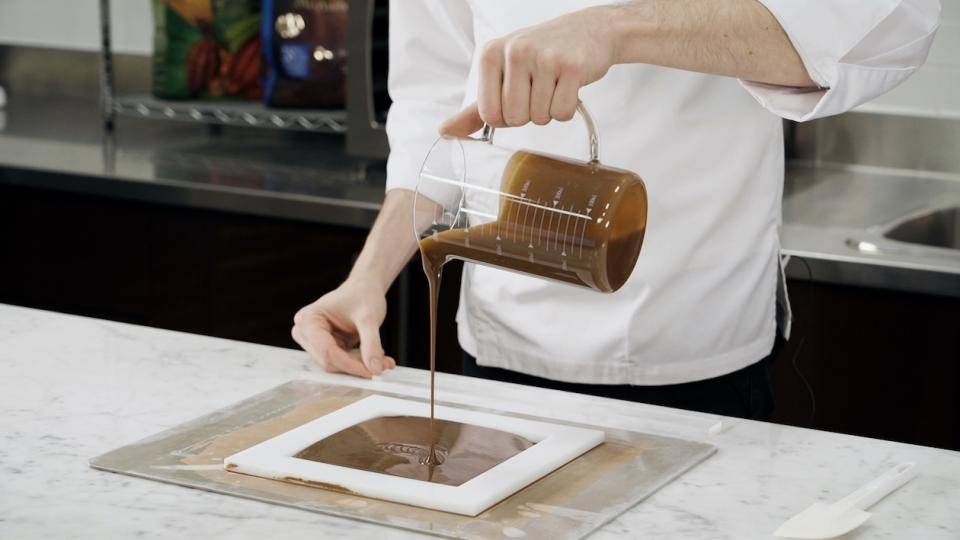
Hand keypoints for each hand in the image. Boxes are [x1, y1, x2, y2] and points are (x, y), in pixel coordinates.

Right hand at [292, 277, 395, 377]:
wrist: (365, 288)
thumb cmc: (363, 295)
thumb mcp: (369, 318)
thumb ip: (372, 343)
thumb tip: (375, 370)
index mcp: (308, 319)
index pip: (327, 351)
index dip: (350, 365)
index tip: (373, 372)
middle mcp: (305, 331)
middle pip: (329, 361)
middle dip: (357, 365)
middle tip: (384, 364)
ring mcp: (313, 341)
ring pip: (336, 365)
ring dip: (360, 365)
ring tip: (385, 360)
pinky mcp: (324, 347)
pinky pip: (341, 363)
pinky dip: (360, 362)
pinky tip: (378, 357)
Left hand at [441, 6, 616, 136]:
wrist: (588, 31)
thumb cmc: (540, 55)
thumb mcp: (502, 75)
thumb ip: (474, 109)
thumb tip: (445, 132)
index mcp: (491, 54)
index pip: (490, 114)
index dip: (506, 116)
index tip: (516, 96)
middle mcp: (515, 52)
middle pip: (515, 119)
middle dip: (529, 113)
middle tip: (539, 88)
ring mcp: (544, 58)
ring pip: (540, 118)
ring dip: (549, 110)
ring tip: (554, 84)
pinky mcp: (572, 66)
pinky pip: (563, 113)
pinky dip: (568, 108)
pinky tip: (568, 85)